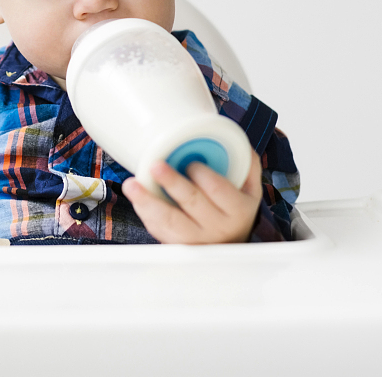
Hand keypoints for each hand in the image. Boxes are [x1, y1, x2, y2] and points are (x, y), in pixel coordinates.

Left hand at [121, 152, 262, 243]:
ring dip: (148, 201)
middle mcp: (218, 227)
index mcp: (237, 209)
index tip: (190, 162)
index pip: (218, 188)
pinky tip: (137, 197)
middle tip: (156, 166)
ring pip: (169, 222)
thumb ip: (246, 162)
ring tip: (132, 185)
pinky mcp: (177, 245)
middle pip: (192, 203)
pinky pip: (159, 230)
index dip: (202, 174)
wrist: (229, 243)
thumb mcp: (249, 188)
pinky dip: (145, 212)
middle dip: (172, 183)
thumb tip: (232, 135)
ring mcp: (196, 239)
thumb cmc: (234, 209)